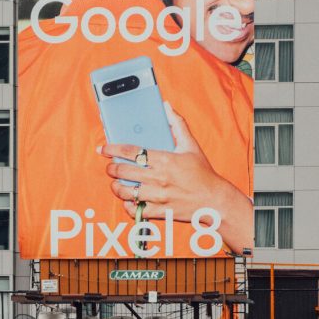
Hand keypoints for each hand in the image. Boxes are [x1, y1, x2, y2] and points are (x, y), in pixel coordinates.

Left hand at [97, 102, 253, 252]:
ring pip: (127, 192)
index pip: (132, 151)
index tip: (104, 149)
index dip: (113, 149)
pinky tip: (129, 201)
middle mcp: (159, 178)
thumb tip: (166, 106)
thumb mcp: (191, 145)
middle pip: (124, 171)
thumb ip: (178, 124)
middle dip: (112, 168)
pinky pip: (137, 210)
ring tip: (116, 184)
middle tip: (110, 167)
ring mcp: (159, 196)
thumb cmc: (202, 173)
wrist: (214, 200)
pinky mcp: (160, 211)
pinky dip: (129, 206)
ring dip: (117, 187)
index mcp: (165, 160)